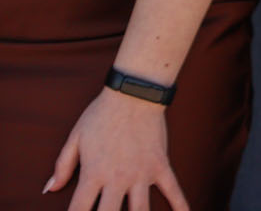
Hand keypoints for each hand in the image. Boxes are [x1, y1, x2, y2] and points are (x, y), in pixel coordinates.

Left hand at [45, 88, 187, 210]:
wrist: (135, 93)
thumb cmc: (102, 114)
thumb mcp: (75, 137)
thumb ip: (63, 165)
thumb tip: (49, 188)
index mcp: (93, 173)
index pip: (79, 210)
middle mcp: (117, 178)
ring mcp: (142, 173)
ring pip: (140, 210)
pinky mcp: (161, 165)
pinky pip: (172, 190)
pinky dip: (180, 206)